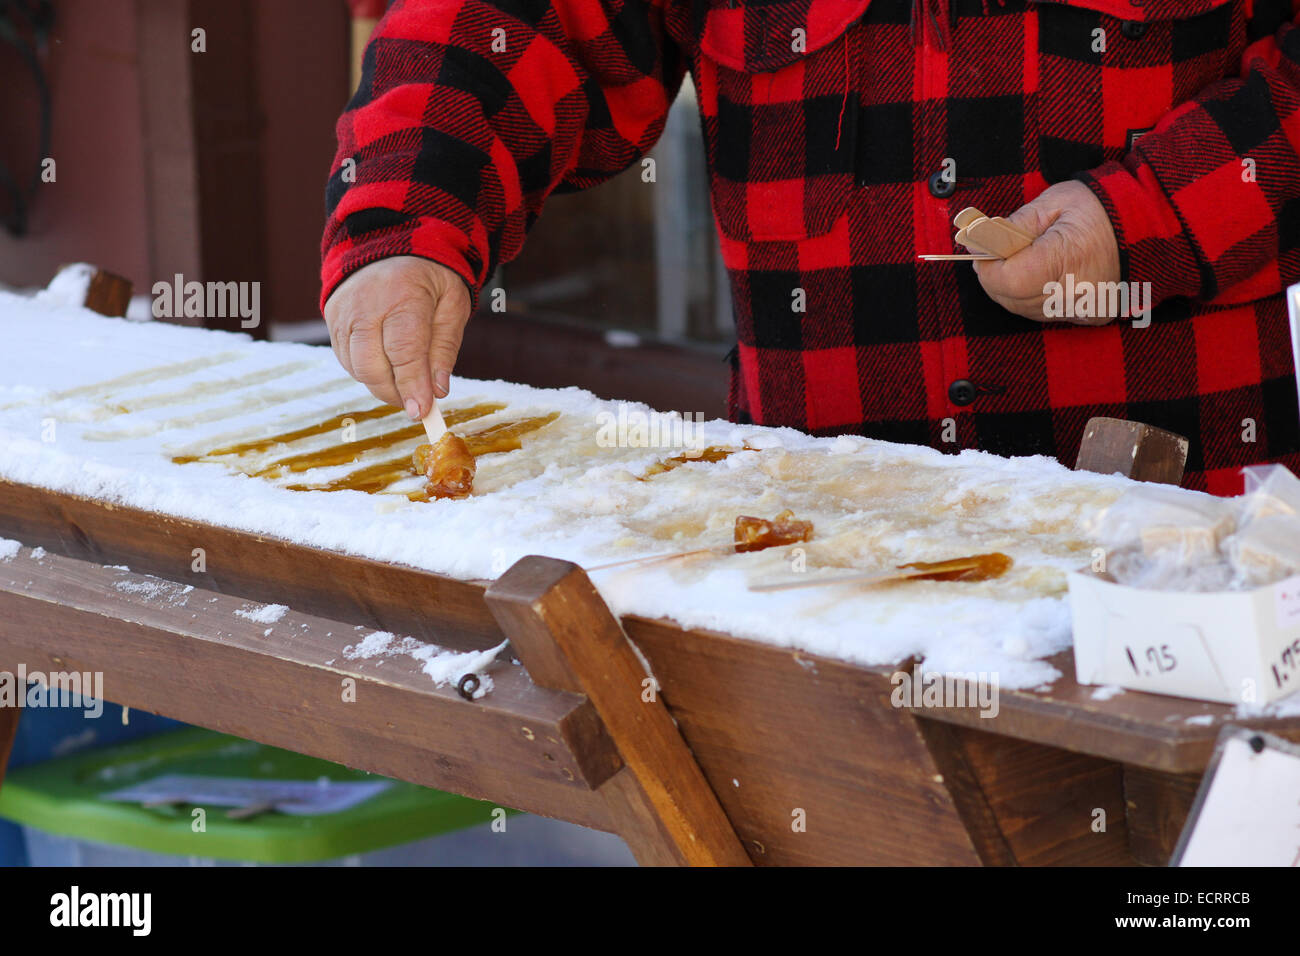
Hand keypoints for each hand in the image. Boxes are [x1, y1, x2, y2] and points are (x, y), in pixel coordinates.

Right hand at [323, 256, 471, 418]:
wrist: (389, 243)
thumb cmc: (429, 277)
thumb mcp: (452, 304)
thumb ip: (445, 348)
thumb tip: (438, 391)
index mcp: (402, 294)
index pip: (404, 351)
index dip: (412, 386)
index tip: (422, 412)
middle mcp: (365, 304)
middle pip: (373, 365)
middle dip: (395, 393)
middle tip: (417, 403)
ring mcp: (343, 312)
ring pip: (356, 367)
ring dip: (382, 386)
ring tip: (405, 383)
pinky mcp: (332, 319)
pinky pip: (347, 360)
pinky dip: (367, 372)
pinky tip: (387, 366)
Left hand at [971, 181, 1121, 324]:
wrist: (1152, 222)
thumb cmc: (1103, 206)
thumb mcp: (1053, 202)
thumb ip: (1012, 226)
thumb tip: (977, 242)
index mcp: (1066, 259)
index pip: (1007, 281)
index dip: (988, 268)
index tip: (983, 251)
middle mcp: (1075, 293)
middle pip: (1012, 300)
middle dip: (996, 278)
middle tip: (998, 253)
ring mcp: (1085, 309)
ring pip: (1026, 310)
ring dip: (1014, 290)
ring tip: (1024, 260)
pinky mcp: (1092, 317)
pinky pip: (1047, 314)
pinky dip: (1036, 298)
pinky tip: (1045, 275)